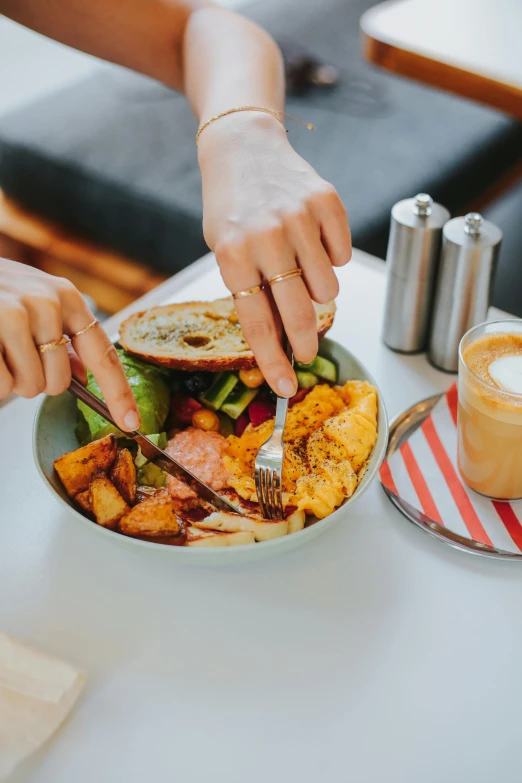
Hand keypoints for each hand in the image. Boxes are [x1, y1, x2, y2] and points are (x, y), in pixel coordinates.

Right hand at [0, 259, 140, 430]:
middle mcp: (47, 303)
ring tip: (0, 351)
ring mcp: (15, 314)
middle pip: (59, 382)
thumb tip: (85, 375)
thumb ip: (63, 335)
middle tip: (15, 357)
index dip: (119, 393)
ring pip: (29, 386)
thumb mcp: (36, 301)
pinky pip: (2, 385)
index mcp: (67, 298)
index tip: (131, 422)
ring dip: (12, 381)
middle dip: (36, 382)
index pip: (102, 354)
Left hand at [198, 111, 350, 396]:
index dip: (272, 360)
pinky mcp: (327, 202)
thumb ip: (249, 291)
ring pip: (327, 288)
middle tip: (305, 354)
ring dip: (316, 292)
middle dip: (304, 343)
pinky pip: (342, 255)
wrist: (243, 147)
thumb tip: (279, 341)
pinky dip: (330, 258)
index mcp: (233, 253)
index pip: (257, 321)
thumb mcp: (224, 250)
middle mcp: (267, 236)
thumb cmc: (230, 208)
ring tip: (298, 270)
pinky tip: (311, 240)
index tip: (284, 386)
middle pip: (298, 312)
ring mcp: (299, 217)